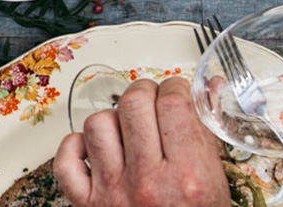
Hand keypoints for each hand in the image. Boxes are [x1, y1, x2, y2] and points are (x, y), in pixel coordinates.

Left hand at [53, 76, 229, 206]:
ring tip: (126, 129)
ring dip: (113, 119)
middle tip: (151, 101)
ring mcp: (113, 193)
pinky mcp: (87, 205)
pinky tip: (92, 149)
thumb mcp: (216, 187)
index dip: (175, 88)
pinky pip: (66, 160)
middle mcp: (147, 183)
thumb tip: (208, 93)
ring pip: (99, 123)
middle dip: (145, 93)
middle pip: (135, 104)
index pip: (174, 103)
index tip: (175, 92)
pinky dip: (74, 147)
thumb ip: (208, 138)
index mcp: (188, 177)